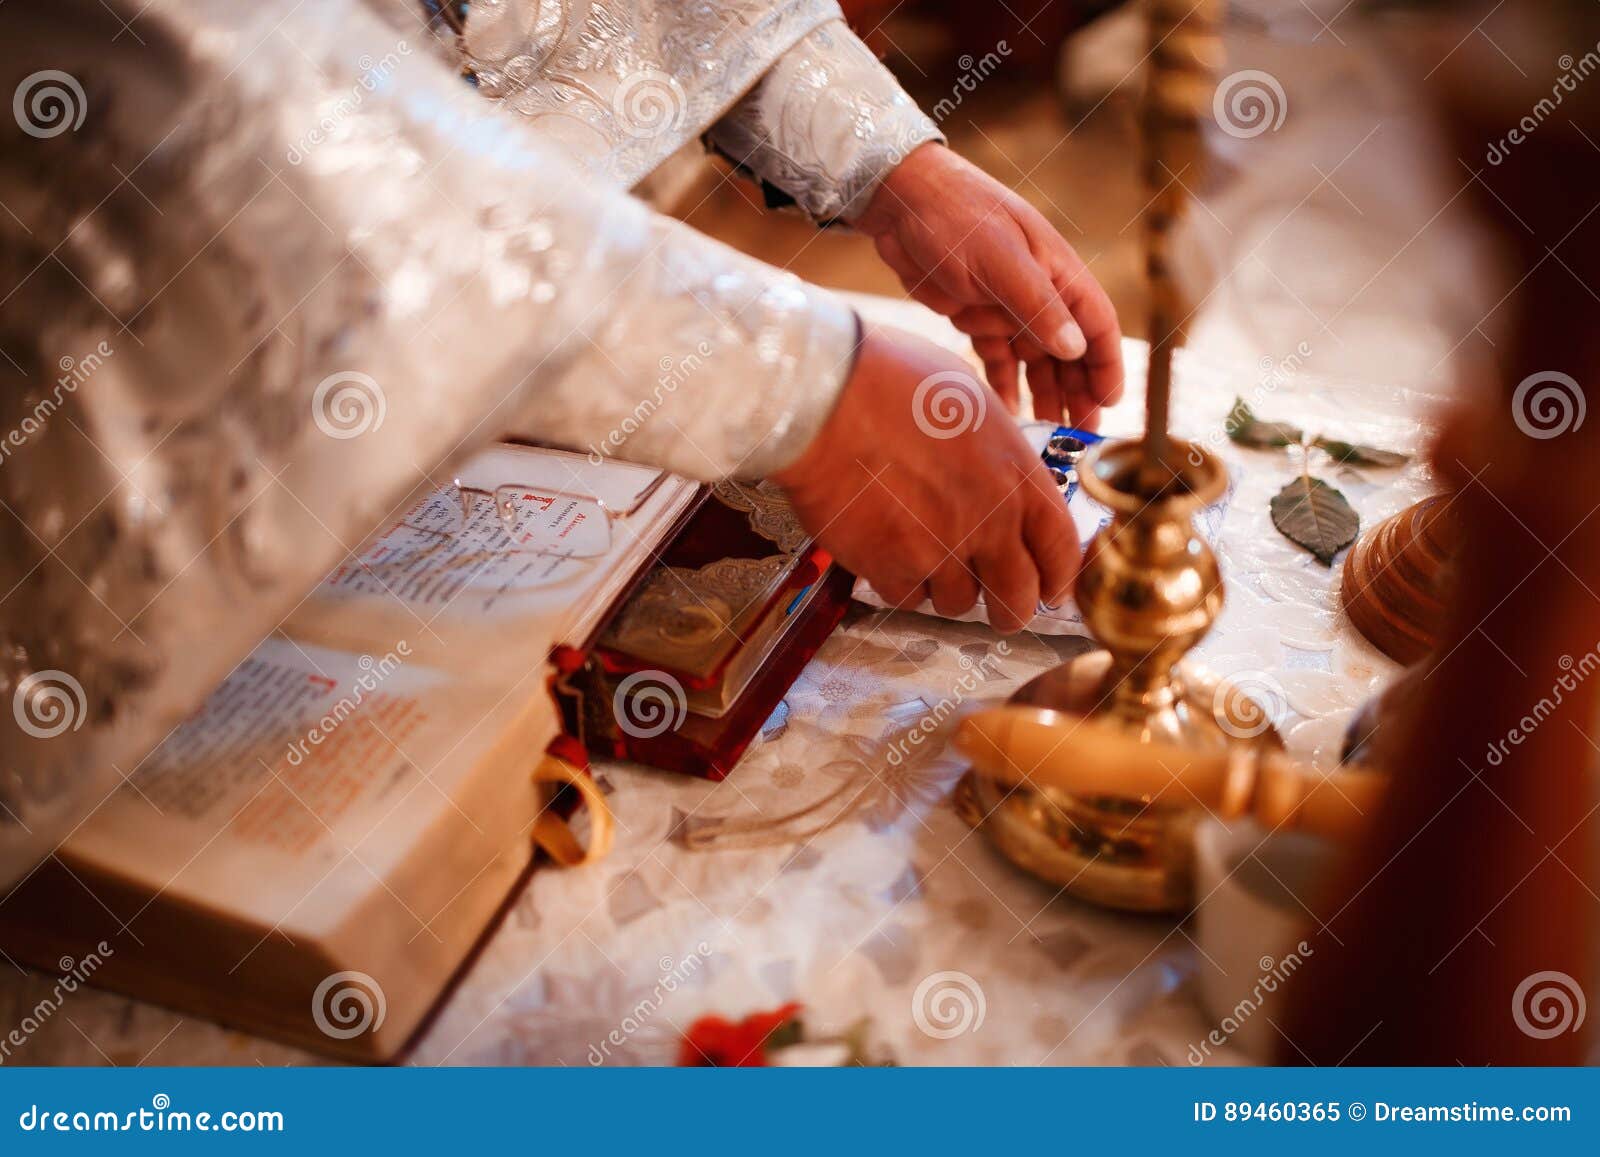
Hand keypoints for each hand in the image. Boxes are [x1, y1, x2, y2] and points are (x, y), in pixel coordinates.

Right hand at [771, 324, 1078, 632]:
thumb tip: (1000, 475)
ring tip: (922, 553)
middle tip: (996, 606)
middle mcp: (989, 520)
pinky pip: (907, 597)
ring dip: (944, 587)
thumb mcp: (969, 400)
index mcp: (1016, 475)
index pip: (1061, 549)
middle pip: (1017, 598)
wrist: (824, 397)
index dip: (1059, 578)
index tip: (1051, 590)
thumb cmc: (890, 379)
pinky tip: (885, 550)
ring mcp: (940, 549)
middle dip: (1009, 608)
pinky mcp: (891, 568)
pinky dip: (899, 582)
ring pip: (957, 602)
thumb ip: (995, 452)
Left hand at [854, 143, 1123, 429]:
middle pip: (1069, 350)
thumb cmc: (955, 214)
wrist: (900, 201)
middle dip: (1077, 390)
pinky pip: (997, 358)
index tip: (1109, 401)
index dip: (1106, 363)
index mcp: (1057, 271)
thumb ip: (1037, 304)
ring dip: (1044, 393)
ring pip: (1035, 359)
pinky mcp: (976, 315)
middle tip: (1079, 434)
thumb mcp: (999, 258)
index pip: (1096, 323)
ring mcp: (1007, 305)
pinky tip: (1007, 413)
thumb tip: (1075, 347)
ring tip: (1049, 432)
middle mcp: (1039, 291)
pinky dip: (1003, 384)